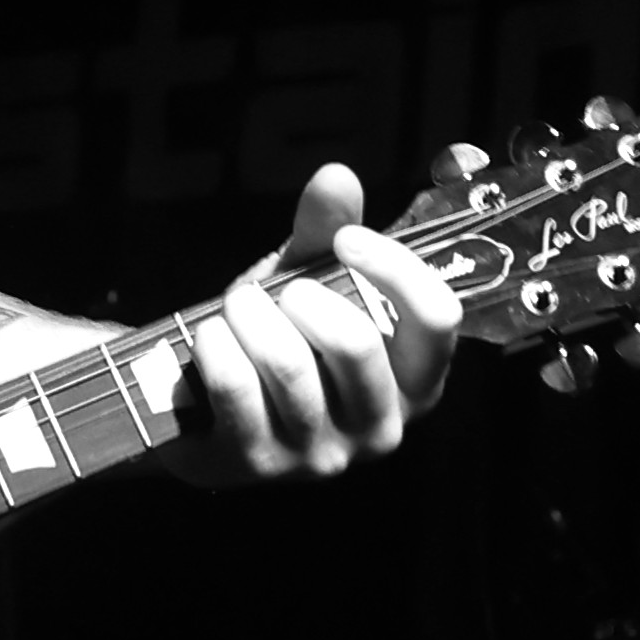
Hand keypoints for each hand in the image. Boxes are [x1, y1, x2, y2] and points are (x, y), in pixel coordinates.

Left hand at [167, 162, 460, 484]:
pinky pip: (234, 385)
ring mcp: (321, 456)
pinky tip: (209, 339)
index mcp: (416, 381)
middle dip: (298, 294)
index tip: (345, 239)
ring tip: (234, 310)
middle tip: (272, 291)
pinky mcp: (259, 465)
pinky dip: (213, 345)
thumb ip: (327, 229)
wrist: (202, 402)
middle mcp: (382, 428)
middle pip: (355, 341)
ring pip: (287, 363)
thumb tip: (337, 174)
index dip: (392, 266)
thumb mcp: (309, 280)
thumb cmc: (277, 336)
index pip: (437, 318)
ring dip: (247, 316)